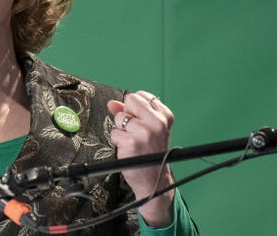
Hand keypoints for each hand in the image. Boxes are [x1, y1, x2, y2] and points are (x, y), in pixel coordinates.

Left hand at [107, 91, 174, 227]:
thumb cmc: (150, 153)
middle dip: (126, 114)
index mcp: (165, 116)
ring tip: (132, 142)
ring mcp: (145, 132)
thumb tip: (112, 103)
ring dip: (121, 130)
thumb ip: (129, 112)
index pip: (140, 96)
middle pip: (130, 100)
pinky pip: (114, 133)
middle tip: (134, 131)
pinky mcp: (132, 143)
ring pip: (119, 118)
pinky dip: (118, 141)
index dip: (134, 108)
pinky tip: (129, 149)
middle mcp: (158, 122)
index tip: (140, 121)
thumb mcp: (147, 129)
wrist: (155, 180)